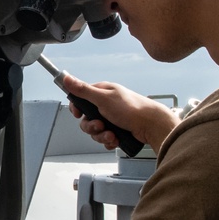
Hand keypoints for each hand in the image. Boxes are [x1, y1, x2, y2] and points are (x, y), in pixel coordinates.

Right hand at [60, 74, 179, 153]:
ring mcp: (112, 118)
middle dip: (91, 126)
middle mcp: (106, 105)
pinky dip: (109, 141)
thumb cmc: (131, 109)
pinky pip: (105, 138)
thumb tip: (67, 79)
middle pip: (86, 118)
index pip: (81, 99)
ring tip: (112, 135)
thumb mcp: (103, 98)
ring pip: (96, 131)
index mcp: (102, 93)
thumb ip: (83, 90)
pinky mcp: (118, 130)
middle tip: (100, 126)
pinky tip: (116, 140)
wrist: (152, 125)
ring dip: (101, 136)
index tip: (78, 114)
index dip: (77, 108)